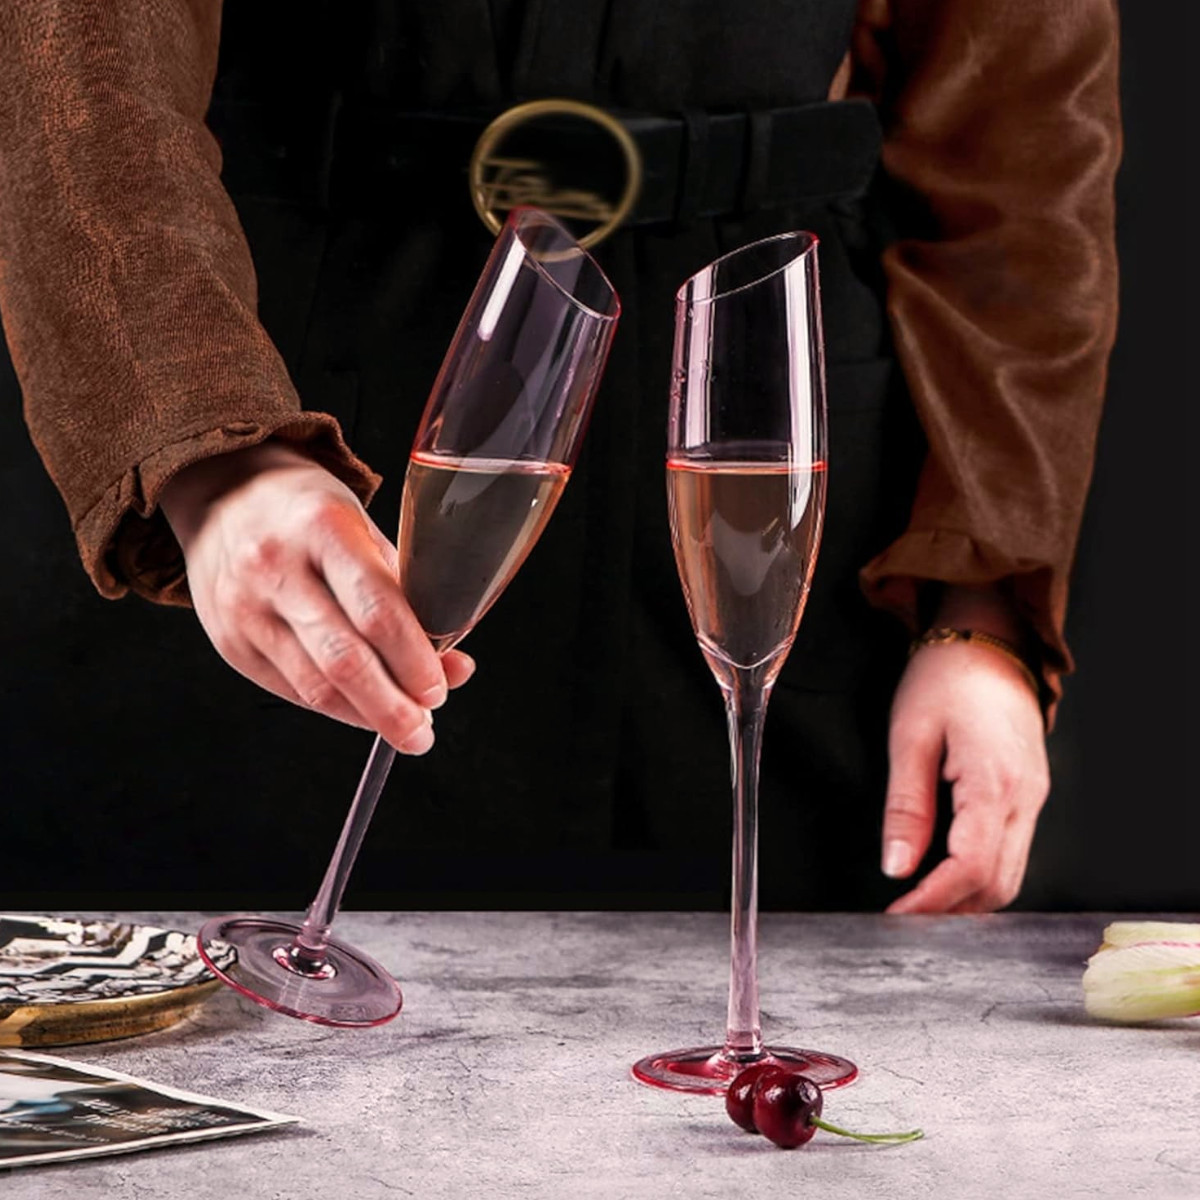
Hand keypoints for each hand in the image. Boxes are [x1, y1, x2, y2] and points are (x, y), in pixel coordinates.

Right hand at [159, 441, 474, 753]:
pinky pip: (290, 690)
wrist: (222, 494)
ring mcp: (245, 608)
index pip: (377, 610)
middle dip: (392, 707)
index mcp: (324, 528)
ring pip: (314, 686)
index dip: (414, 660)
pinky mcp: (229, 641)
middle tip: (423, 732)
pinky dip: (334, 708)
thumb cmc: (309, 513)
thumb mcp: (363, 529)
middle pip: (344, 660)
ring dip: (366, 717)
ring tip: (403, 728)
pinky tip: (361, 711)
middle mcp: (276, 568)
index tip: (439, 689)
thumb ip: (405, 594)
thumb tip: (450, 665)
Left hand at [880, 588, 1049, 913]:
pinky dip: (981, 874)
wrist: (989, 637)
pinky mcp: (1030, 793)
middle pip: (998, 882)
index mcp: (994, 782)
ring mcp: (1034, 796)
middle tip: (906, 920)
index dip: (934, 901)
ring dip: (968, 898)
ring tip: (921, 905)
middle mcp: (1025, 797)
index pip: (971, 867)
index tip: (899, 917)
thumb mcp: (909, 735)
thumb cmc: (944, 676)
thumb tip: (896, 867)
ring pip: (1011, 873)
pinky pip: (1012, 851)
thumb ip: (905, 806)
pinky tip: (947, 876)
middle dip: (953, 910)